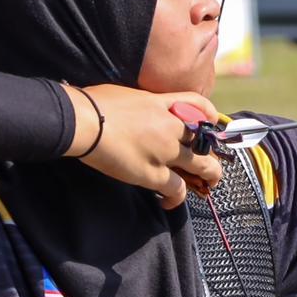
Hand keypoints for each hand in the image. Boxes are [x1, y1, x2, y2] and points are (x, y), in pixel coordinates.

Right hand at [67, 84, 222, 208]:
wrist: (84, 121)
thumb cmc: (95, 104)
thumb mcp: (127, 95)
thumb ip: (142, 105)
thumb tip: (139, 112)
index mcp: (162, 103)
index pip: (197, 103)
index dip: (209, 115)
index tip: (210, 124)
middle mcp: (170, 126)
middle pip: (205, 140)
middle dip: (212, 152)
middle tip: (212, 164)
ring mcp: (165, 151)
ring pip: (202, 166)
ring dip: (209, 177)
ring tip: (207, 186)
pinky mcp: (153, 174)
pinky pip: (177, 189)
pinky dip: (176, 198)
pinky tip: (167, 202)